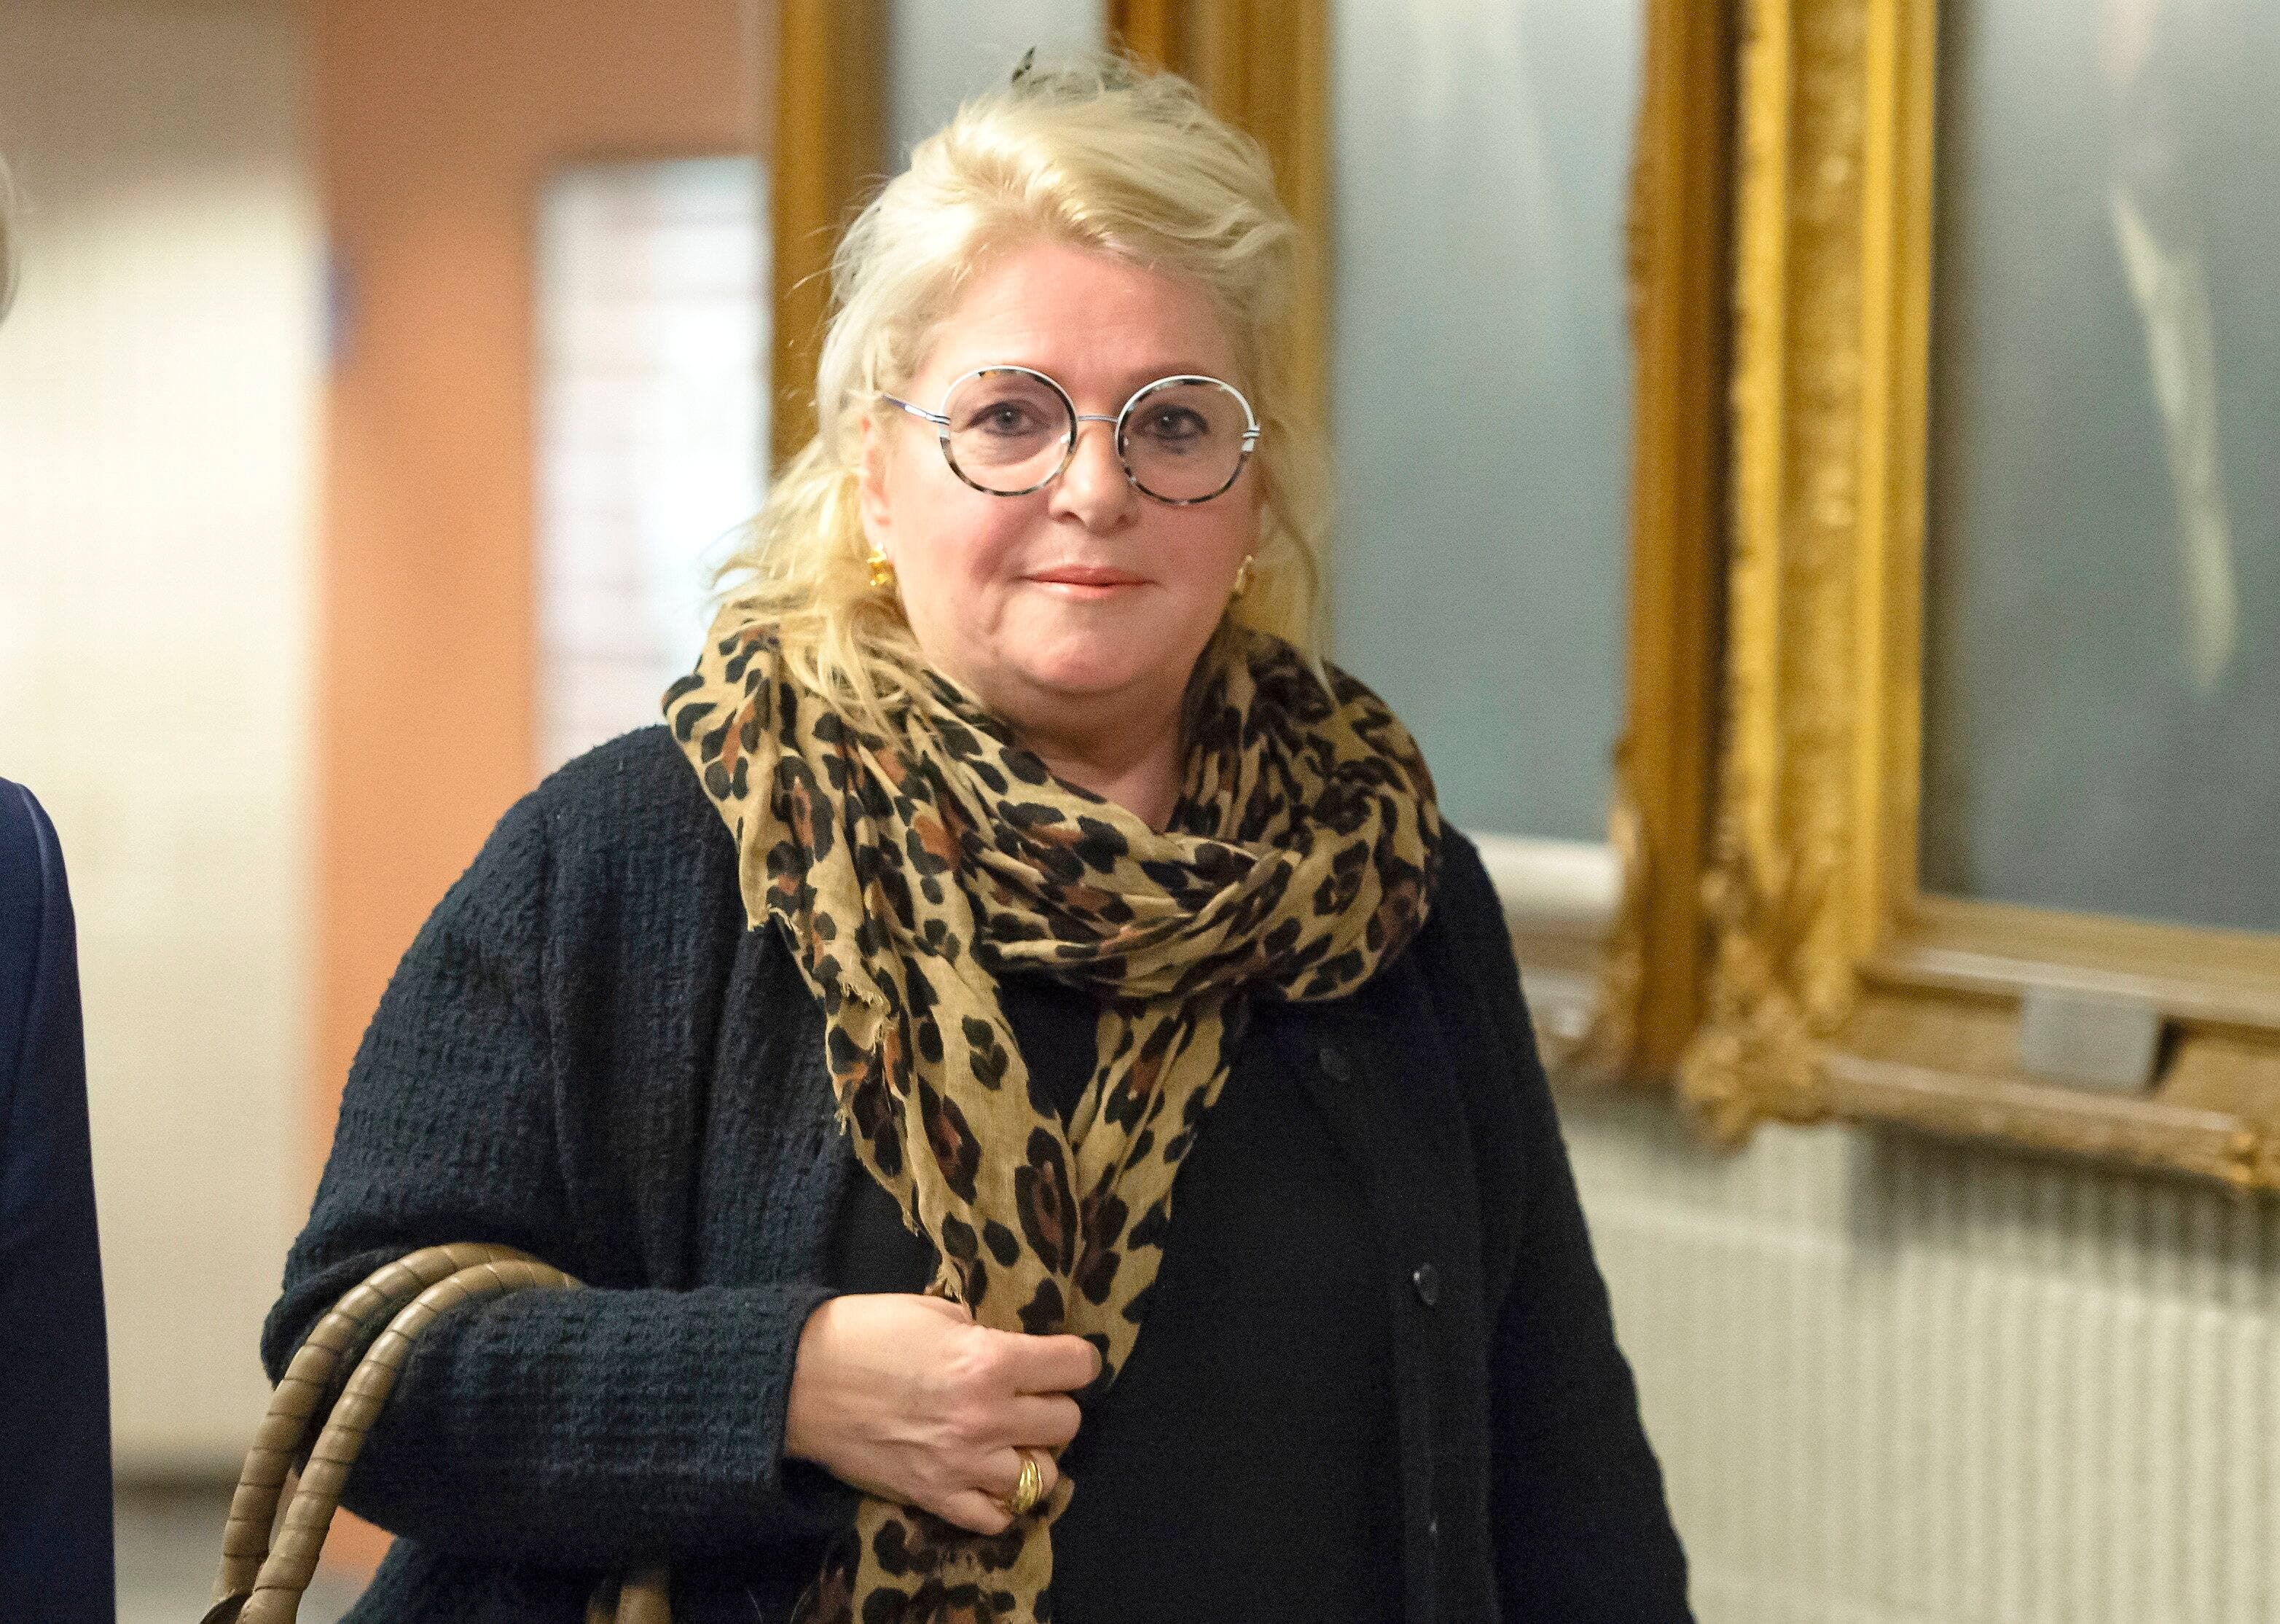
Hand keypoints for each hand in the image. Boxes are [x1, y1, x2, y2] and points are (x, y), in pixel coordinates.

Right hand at [784, 1292, 1099, 1534]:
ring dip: (1032, 1455)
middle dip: (1053, 1405)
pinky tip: (987, 1477)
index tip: (1064, 1360)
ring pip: (1043, 1476)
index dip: (1075, 1360)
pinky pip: (995, 1518)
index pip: (1076, 1366)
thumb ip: (983, 1336)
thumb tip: (1011, 1353)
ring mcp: (963, 1464)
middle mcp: (987, 1417)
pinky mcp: (934, 1497)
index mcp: (990, 1361)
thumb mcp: (935, 1312)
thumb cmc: (864, 1333)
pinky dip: (999, 1500)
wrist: (798, 1381)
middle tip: (1028, 1397)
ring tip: (1009, 1439)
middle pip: (1067, 1422)